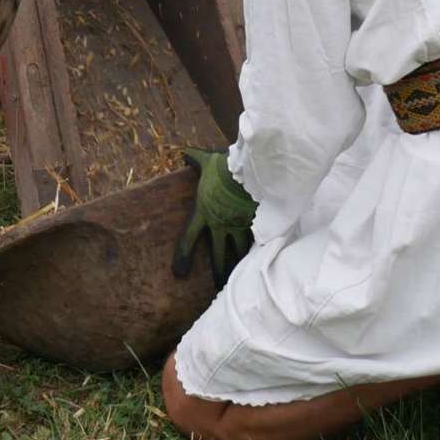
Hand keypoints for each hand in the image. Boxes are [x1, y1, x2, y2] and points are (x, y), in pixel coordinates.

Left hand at [172, 147, 255, 292]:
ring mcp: (239, 226)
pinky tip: (260, 264)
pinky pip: (255, 242)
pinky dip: (256, 252)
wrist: (251, 169)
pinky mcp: (255, 223)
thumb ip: (195, 158)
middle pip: (217, 254)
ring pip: (238, 253)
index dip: (183, 256)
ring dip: (238, 267)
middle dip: (217, 271)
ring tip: (240, 281)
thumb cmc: (226, 165)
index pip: (188, 239)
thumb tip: (183, 151)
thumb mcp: (207, 160)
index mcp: (204, 211)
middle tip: (216, 288)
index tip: (179, 274)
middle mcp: (220, 224)